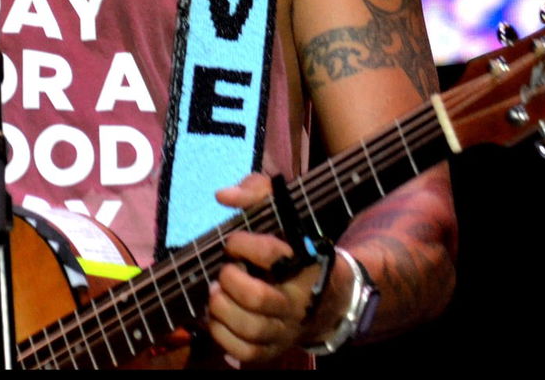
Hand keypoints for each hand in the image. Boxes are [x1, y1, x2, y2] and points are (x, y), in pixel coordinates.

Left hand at [204, 173, 322, 362]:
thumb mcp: (284, 210)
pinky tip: (217, 319)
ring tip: (216, 294)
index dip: (244, 245)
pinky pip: (246, 353)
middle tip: (224, 271)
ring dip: (222, 310)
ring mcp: (287, 329)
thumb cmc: (296, 247)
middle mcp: (298, 300)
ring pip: (251, 330)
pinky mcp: (275, 349)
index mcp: (304, 262)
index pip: (272, 255)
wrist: (328, 297)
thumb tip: (223, 196)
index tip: (232, 241)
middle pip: (259, 299)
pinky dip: (223, 337)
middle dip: (230, 282)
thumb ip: (256, 191)